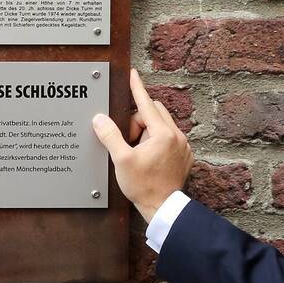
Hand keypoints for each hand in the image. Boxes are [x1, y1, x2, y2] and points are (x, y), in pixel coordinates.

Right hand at [90, 68, 191, 222]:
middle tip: (128, 140)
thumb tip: (99, 119)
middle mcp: (177, 136)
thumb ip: (110, 136)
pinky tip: (148, 158)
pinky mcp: (184, 156)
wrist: (162, 207)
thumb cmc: (143, 186)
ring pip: (161, 126)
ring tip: (137, 153)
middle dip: (138, 121)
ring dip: (146, 133)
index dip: (137, 88)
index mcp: (163, 134)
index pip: (146, 104)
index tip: (133, 74)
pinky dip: (156, 142)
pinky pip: (168, 138)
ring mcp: (183, 146)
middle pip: (154, 113)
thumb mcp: (121, 160)